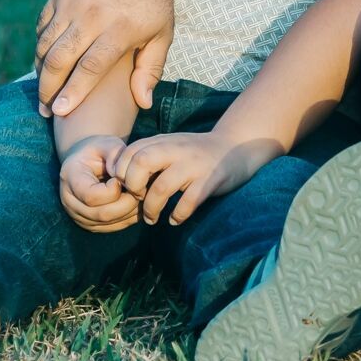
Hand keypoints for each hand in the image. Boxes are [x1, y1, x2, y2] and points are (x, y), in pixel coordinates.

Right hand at [35, 0, 173, 118]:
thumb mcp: (163, 31)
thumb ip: (150, 68)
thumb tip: (141, 103)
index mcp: (119, 28)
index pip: (89, 67)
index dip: (73, 92)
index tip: (61, 112)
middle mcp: (92, 15)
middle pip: (60, 59)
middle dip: (49, 89)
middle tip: (47, 110)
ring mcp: (72, 2)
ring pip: (46, 43)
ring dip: (41, 71)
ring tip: (44, 92)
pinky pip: (43, 25)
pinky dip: (41, 46)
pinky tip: (45, 63)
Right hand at [58, 135, 140, 232]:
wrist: (89, 161)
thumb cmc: (100, 151)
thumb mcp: (107, 144)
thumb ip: (116, 155)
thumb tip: (123, 177)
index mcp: (70, 178)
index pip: (91, 196)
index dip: (113, 190)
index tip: (122, 177)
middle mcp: (70, 202)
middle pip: (102, 214)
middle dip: (128, 202)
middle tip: (141, 189)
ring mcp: (79, 216)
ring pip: (110, 223)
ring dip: (131, 210)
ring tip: (140, 194)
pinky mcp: (91, 224)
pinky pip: (114, 227)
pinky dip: (130, 217)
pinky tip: (136, 202)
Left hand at [109, 131, 279, 225]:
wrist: (239, 146)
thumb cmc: (198, 153)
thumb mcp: (172, 146)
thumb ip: (150, 156)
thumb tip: (121, 181)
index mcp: (164, 141)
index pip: (130, 153)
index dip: (121, 173)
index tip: (127, 188)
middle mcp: (177, 149)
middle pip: (141, 162)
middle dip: (133, 186)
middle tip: (137, 200)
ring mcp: (195, 164)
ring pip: (162, 187)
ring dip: (152, 208)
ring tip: (152, 218)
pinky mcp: (211, 179)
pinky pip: (189, 201)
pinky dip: (178, 215)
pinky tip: (175, 219)